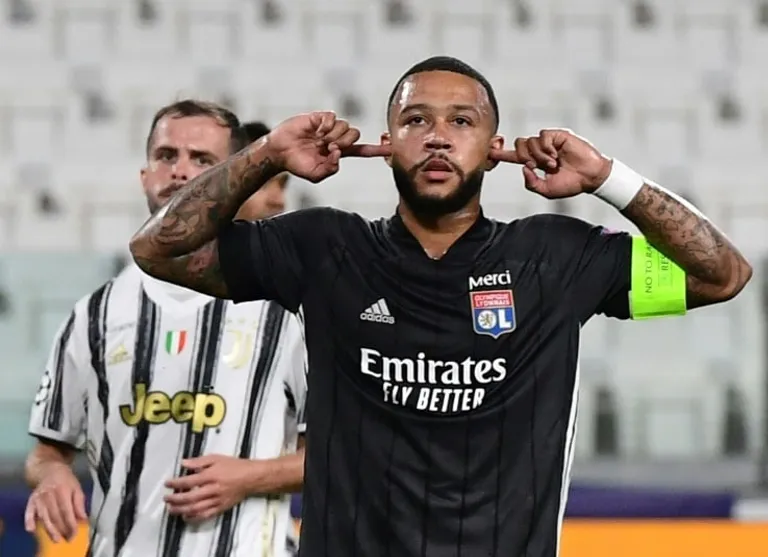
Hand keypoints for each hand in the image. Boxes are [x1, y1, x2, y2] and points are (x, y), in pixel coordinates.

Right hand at [24, 465, 86, 542]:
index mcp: (62, 490)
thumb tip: (83, 519)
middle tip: (68, 538)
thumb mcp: (77, 487)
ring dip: (49, 530)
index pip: (67, 511)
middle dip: (62, 530)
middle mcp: (49, 495)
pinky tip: (32, 530)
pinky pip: (28, 513)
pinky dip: (29, 521)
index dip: (71, 524)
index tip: (75, 533)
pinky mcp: (31, 501)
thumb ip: (80, 503)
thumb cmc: (66, 479)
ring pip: (44, 517)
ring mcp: (38, 498)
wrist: (48, 469)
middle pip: (55, 516)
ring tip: (56, 539)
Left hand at [164, 455, 256, 521]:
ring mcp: (217, 500)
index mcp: (211, 475)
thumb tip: (183, 463)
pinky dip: (194, 518)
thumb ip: (199, 461)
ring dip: (181, 510)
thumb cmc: (234, 466)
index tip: (167, 484)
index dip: (176, 483)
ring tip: (171, 509)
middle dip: (175, 499)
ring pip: (196, 508)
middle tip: (166, 499)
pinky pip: (205, 515)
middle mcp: (212, 489)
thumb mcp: (217, 458)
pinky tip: (185, 516)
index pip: (189, 481)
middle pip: (190, 497)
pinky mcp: (221, 508)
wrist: (251, 478)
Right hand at [266, 111, 390, 182]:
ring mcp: (328, 127)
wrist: (279, 152)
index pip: (362, 150)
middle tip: (329, 148)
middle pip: (355, 135)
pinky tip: (316, 132)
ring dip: (334, 136)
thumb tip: (338, 154)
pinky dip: (326, 126)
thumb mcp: (316, 175)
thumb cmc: (297, 164)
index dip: (376, 149)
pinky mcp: (319, 118)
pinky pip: (332, 118)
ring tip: (320, 141)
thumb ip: (331, 169)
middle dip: (344, 143)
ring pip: (345, 126)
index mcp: (339, 152)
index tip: (391, 148)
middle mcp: (336, 138)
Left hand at [489, 129, 612, 198]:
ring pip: (530, 142)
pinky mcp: (558, 136)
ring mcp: (549, 142)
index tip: (489, 153)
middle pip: (519, 145)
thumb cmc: (571, 184)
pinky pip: (542, 136)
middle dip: (523, 156)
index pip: (515, 156)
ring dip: (539, 156)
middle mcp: (540, 151)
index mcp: (536, 162)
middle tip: (538, 166)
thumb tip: (524, 169)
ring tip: (553, 164)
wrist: (590, 178)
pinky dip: (545, 148)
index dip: (502, 154)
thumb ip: (531, 183)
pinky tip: (555, 156)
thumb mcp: (546, 190)